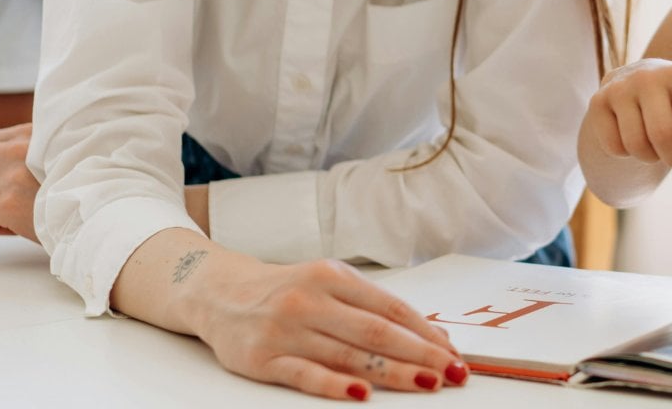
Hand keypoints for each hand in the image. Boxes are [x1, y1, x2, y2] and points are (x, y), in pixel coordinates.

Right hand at [182, 252, 468, 399]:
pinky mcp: (264, 358)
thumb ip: (368, 306)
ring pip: (348, 355)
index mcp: (332, 276)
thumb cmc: (286, 291)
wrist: (219, 292)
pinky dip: (336, 386)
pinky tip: (362, 396)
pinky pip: (306, 375)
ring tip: (427, 384)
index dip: (425, 331)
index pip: (390, 306)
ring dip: (393, 373)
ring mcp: (287, 330)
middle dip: (421, 353)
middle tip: (453, 371)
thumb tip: (425, 334)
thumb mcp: (327, 284)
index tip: (453, 350)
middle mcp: (311, 300)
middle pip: (376, 331)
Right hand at [584, 58, 671, 170]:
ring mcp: (619, 88)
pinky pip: (614, 147)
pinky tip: (631, 135)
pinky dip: (627, 153)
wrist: (638, 77)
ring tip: (654, 143)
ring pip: (636, 145)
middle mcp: (647, 77)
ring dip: (650, 157)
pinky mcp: (598, 101)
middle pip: (662, 134)